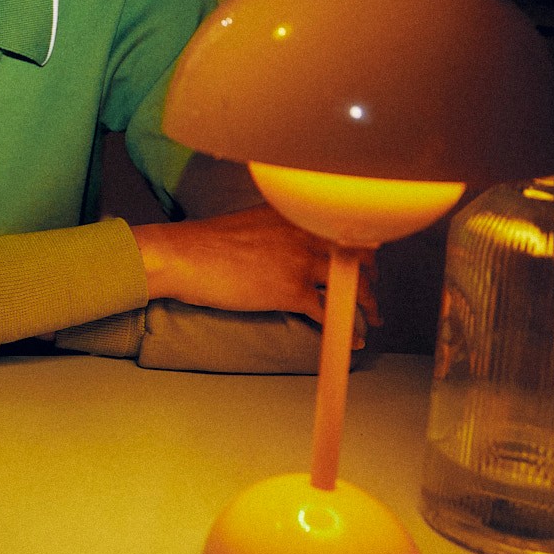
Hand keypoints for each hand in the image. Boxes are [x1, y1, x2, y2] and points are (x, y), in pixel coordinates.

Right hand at [133, 205, 379, 344]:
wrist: (182, 256)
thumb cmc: (202, 243)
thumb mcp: (247, 222)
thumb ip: (275, 229)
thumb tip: (283, 247)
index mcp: (292, 213)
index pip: (339, 228)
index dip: (359, 247)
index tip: (365, 259)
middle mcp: (303, 233)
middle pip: (354, 256)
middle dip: (368, 277)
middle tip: (370, 293)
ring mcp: (300, 262)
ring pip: (350, 284)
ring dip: (367, 304)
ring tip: (372, 318)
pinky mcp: (291, 291)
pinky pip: (329, 314)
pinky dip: (344, 330)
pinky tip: (351, 340)